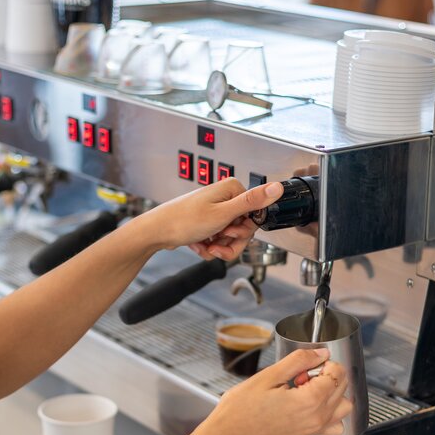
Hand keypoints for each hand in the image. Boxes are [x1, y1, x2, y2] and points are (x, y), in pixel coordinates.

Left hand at [131, 178, 282, 260]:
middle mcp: (224, 197)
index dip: (244, 231)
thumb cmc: (183, 221)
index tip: (231, 233)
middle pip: (243, 229)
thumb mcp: (223, 214)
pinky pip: (217, 240)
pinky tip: (198, 243)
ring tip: (204, 244)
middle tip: (216, 241)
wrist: (156, 232)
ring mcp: (214, 210)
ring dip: (218, 246)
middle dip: (230, 242)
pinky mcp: (206, 222)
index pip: (255, 216)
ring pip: (230, 238)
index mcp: (232, 189)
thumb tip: (277, 188)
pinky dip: (208, 246)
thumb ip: (252, 202)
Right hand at [200, 349, 352, 434]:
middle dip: (325, 375)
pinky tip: (310, 404)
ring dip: (331, 392)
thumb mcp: (269, 375)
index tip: (305, 366)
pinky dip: (330, 412)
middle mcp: (317, 417)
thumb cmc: (241, 408)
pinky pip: (334, 424)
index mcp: (310, 401)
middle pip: (342, 387)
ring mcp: (314, 428)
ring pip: (343, 406)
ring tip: (306, 389)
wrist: (228, 434)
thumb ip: (299, 361)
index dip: (323, 363)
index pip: (337, 373)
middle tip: (300, 375)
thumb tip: (320, 353)